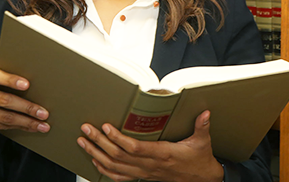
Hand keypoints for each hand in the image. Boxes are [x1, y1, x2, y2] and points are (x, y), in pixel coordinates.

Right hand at [0, 67, 49, 143]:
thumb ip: (4, 78)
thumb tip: (35, 83)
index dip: (11, 80)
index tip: (27, 85)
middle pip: (4, 100)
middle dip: (27, 108)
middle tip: (44, 113)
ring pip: (5, 117)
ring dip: (27, 122)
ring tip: (42, 125)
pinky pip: (2, 126)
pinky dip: (19, 127)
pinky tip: (30, 127)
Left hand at [77, 110, 223, 181]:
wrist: (201, 179)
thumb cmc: (199, 160)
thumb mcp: (203, 142)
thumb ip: (202, 126)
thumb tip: (205, 113)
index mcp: (163, 154)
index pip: (135, 148)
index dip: (118, 139)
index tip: (107, 127)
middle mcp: (150, 165)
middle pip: (119, 156)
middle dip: (100, 143)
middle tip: (87, 130)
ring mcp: (145, 173)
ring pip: (115, 167)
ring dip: (97, 155)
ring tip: (84, 142)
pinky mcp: (143, 177)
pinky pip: (119, 177)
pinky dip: (104, 170)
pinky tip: (95, 161)